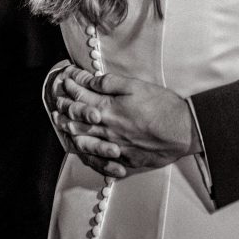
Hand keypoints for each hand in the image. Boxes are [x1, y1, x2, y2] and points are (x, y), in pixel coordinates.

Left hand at [52, 66, 200, 177]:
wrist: (182, 131)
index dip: (72, 87)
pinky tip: (84, 149)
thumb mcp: (137, 86)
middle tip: (57, 101)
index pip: (83, 97)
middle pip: (79, 119)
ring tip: (63, 125)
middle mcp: (108, 129)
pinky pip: (99, 158)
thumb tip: (92, 81)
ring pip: (85, 140)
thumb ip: (112, 83)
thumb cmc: (162, 105)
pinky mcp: (124, 159)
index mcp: (110, 108)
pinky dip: (88, 152)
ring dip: (72, 130)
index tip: (64, 79)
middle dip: (66, 108)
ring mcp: (114, 146)